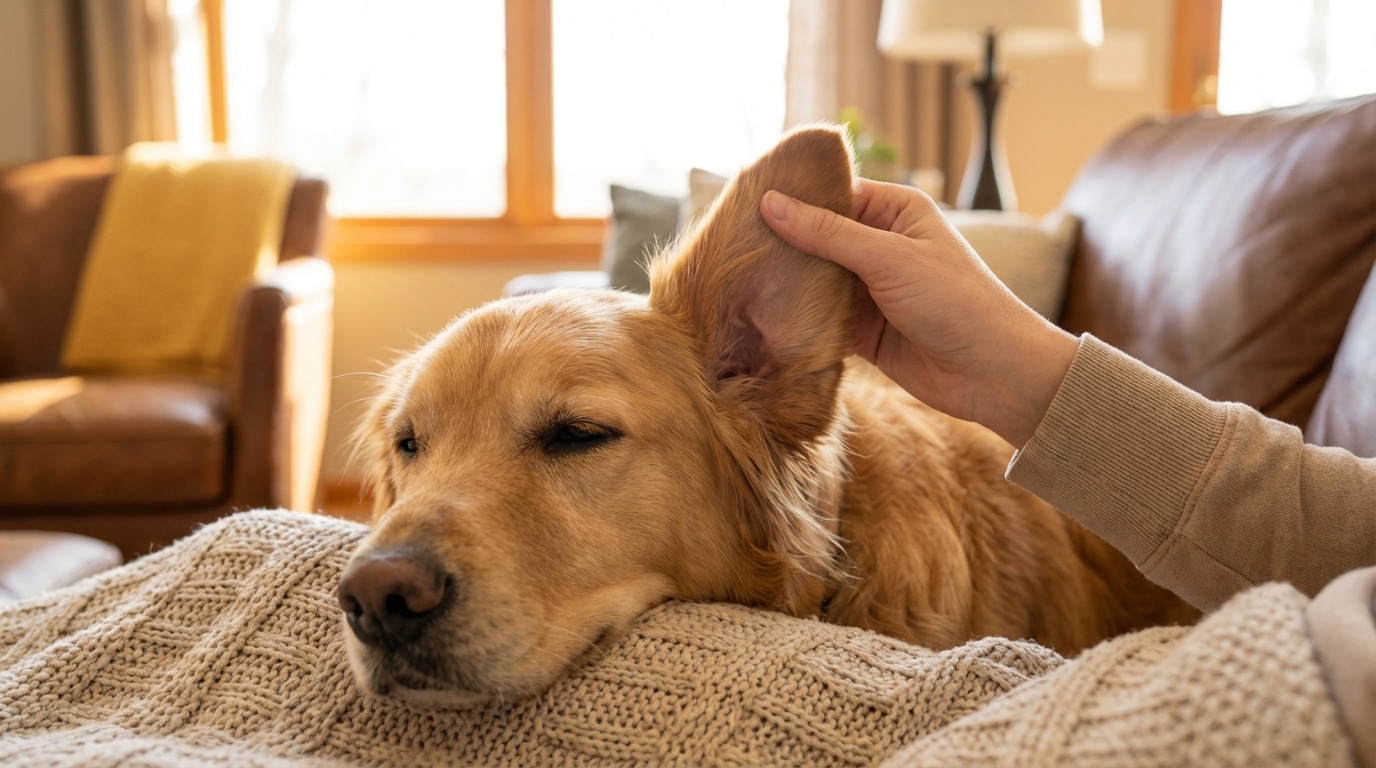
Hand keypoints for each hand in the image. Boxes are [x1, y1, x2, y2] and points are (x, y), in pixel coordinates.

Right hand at [760, 179, 1077, 447]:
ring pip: (816, 280)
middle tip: (731, 244)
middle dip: (783, 244)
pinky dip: (797, 320)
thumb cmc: (957, 301)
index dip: (794, 198)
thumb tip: (771, 203)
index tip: (746, 203)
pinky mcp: (864, 331)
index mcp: (897, 212)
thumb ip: (827, 233)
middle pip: (819, 238)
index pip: (834, 194)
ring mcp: (871, 290)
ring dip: (787, 284)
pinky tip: (762, 318)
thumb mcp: (889, 258)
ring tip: (737, 279)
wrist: (994, 374)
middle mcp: (882, 246)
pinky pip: (821, 319)